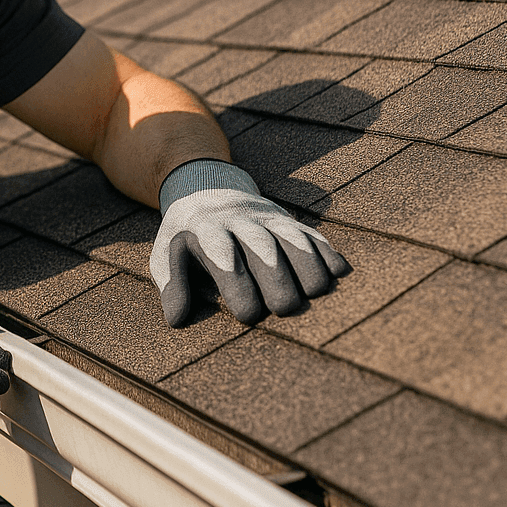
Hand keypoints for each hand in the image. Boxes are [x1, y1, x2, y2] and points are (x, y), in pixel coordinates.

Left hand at [150, 160, 350, 326]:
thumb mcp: (167, 253)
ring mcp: (267, 218)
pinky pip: (310, 232)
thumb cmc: (186, 235)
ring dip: (307, 262)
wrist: (206, 188)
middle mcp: (239, 221)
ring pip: (291, 236)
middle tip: (285, 308)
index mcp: (206, 231)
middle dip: (276, 276)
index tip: (248, 314)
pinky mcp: (287, 219)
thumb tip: (176, 319)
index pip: (222, 255)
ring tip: (318, 291)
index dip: (237, 283)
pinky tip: (340, 271)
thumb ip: (172, 284)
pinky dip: (326, 250)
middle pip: (261, 246)